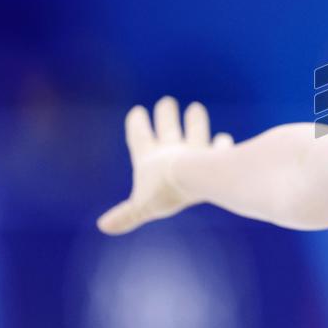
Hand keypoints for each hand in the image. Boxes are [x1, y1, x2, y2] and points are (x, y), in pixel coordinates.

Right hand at [97, 96, 233, 234]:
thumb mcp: (142, 206)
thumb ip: (126, 215)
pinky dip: (221, 144)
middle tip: (166, 101)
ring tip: (196, 107)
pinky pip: (220, 149)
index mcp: (150, 160)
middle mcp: (173, 152)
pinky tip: (224, 139)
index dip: (137, 126)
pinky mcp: (218, 158)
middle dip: (166, 116)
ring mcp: (197, 152)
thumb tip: (103, 226)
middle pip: (168, 129)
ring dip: (195, 122)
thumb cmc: (166, 191)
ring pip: (196, 132)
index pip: (140, 139)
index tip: (137, 111)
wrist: (197, 180)